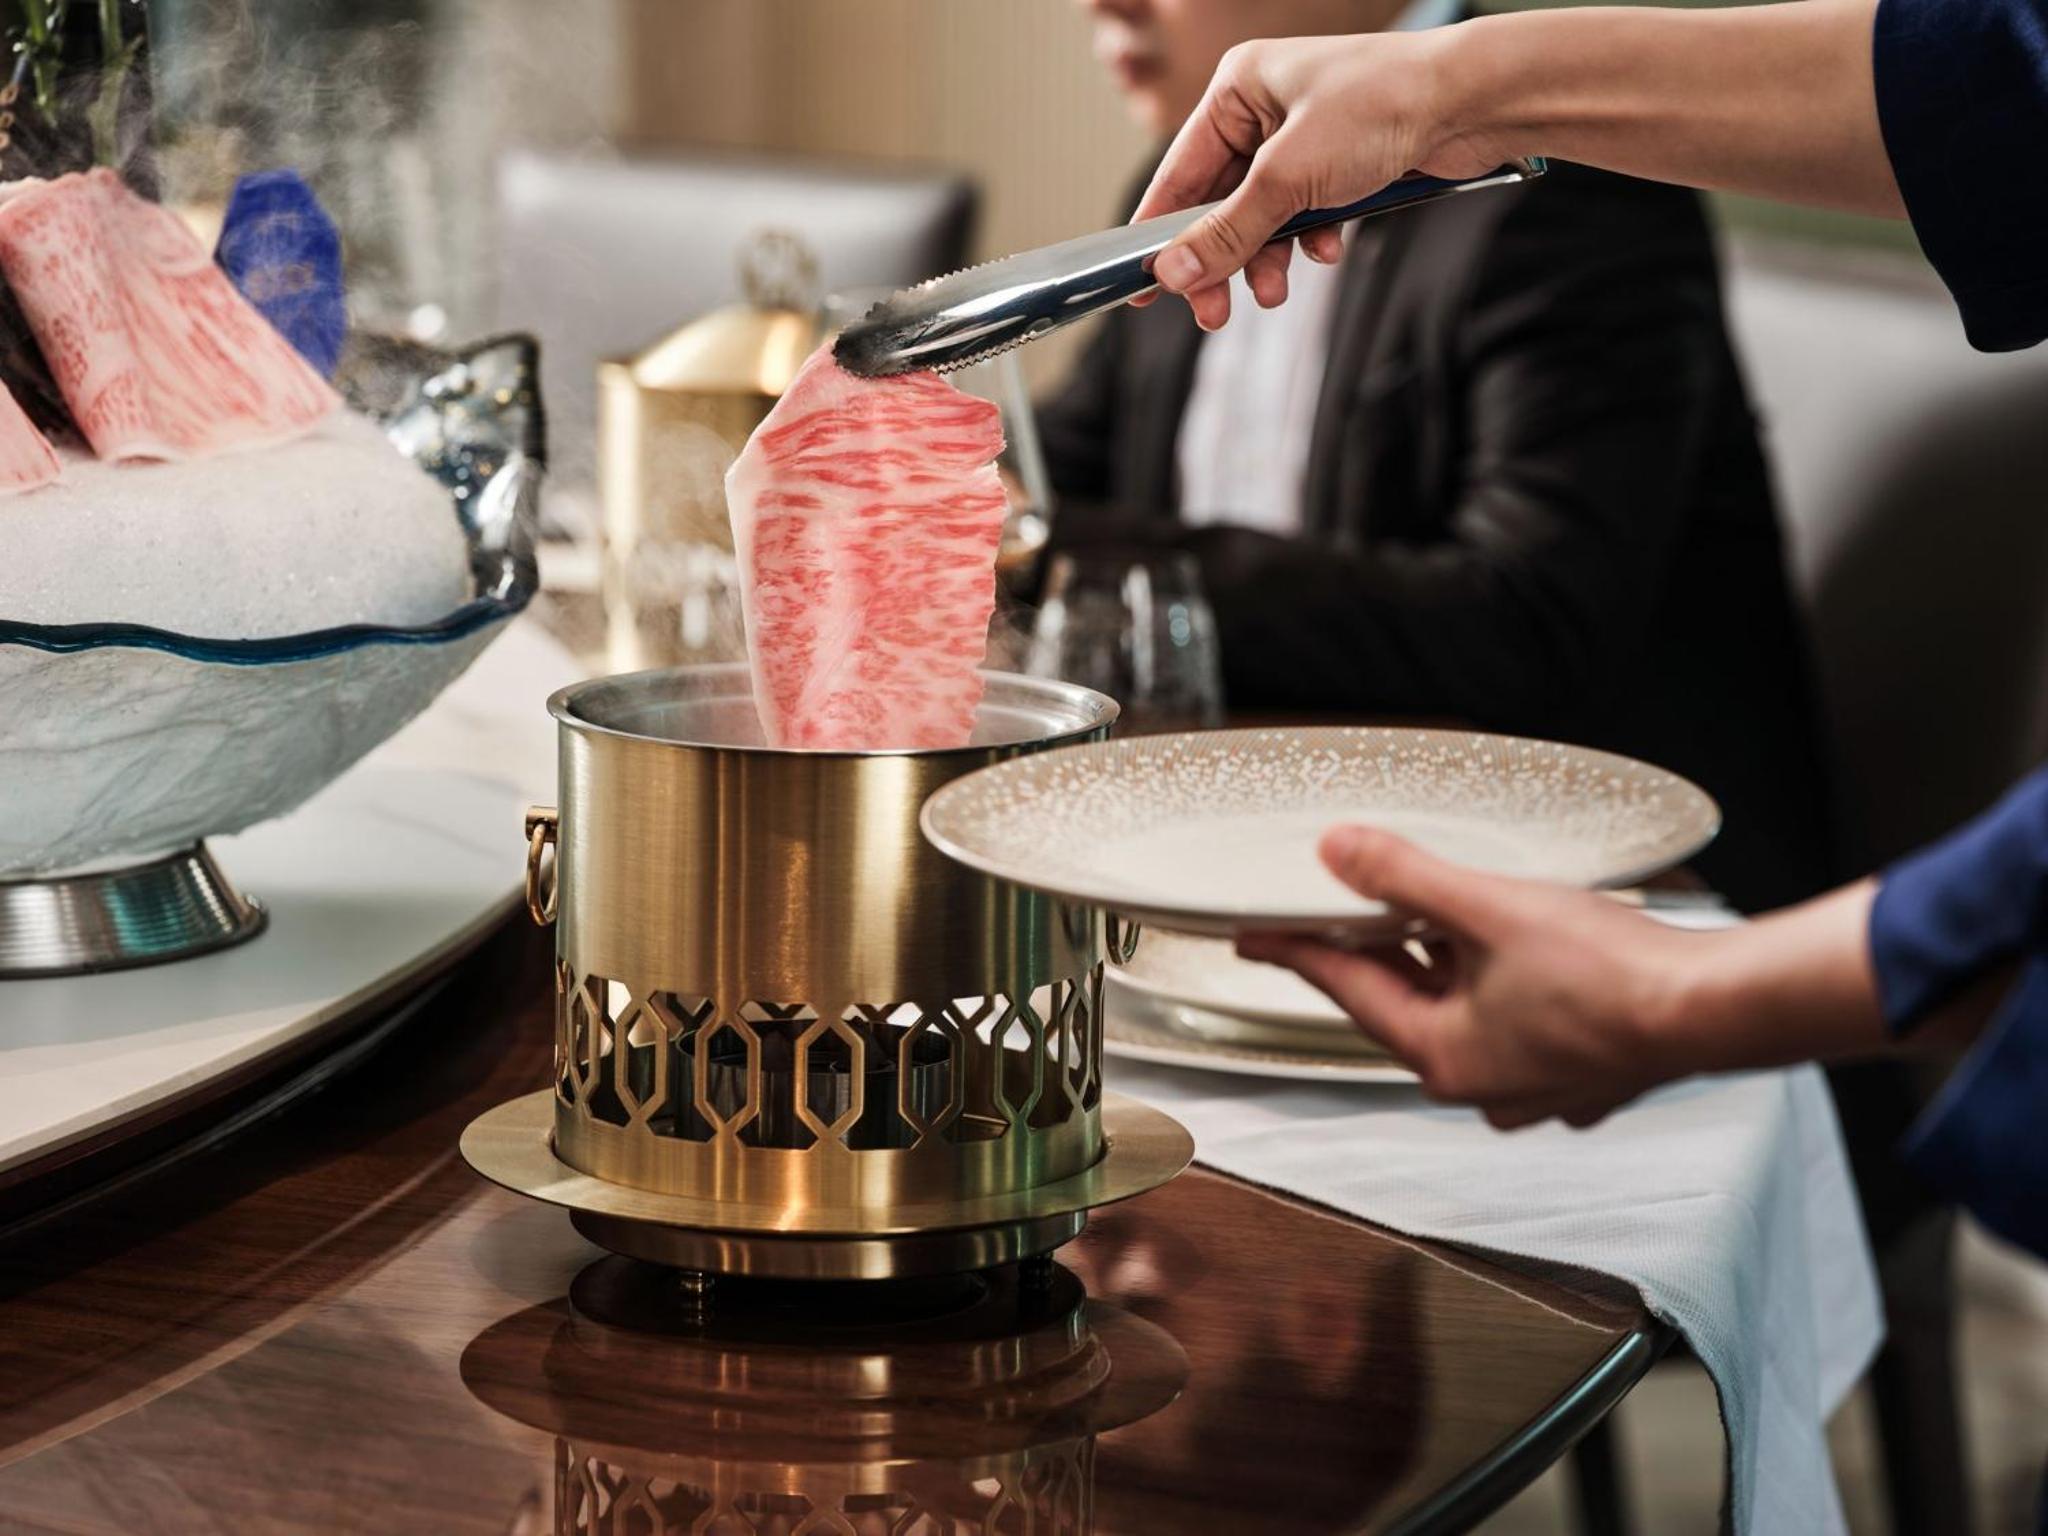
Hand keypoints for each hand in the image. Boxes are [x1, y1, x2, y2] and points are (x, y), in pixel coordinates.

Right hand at [1132, 30, 1506, 329]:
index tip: (1141, 283)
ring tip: (1273, 292)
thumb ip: (1228, 232)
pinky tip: (1328, 249)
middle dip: (1221, 259)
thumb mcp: (1289, 178)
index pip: (1179, 172)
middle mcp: (1266, 109)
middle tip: (1213, 312)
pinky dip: (1309, 240)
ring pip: (1264, 217)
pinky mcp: (1341, 164)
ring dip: (1266, 258)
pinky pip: (1304, 215)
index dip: (1159, 232)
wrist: (1473, 103)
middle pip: (1220, 203)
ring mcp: (1305, 137)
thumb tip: (1174, 273)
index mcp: (1239, 88)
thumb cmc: (1382, 106)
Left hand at [1238, 826, 1887, 1128]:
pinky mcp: (1581, 1070)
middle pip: (1404, 1003)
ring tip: (1436, 912)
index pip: (1346, 989)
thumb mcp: (1488, 909)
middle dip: (1377, 951)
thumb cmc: (1611, 975)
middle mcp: (1483, 1086)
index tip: (1255, 937)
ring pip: (1462, 1013)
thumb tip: (1338, 852)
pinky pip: (1514, 1021)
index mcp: (1444, 1055)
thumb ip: (1405, 879)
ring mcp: (1535, 1086)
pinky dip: (1499, 982)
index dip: (1297, 952)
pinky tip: (1517, 947)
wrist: (1715, 1010)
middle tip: (1341, 909)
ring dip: (1444, 964)